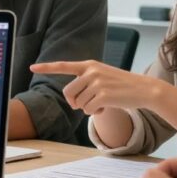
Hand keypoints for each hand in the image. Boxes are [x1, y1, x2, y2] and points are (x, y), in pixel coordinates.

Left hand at [30, 60, 160, 114]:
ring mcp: (97, 82)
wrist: (144, 89)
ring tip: (103, 102)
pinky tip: (107, 106)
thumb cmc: (121, 86)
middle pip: (68, 93)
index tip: (32, 67)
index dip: (47, 67)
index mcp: (89, 65)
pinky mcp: (103, 94)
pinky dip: (95, 112)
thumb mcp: (102, 77)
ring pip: (78, 104)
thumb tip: (72, 100)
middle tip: (88, 103)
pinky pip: (88, 110)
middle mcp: (91, 71)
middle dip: (75, 102)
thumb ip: (85, 83)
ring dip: (88, 108)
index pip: (64, 65)